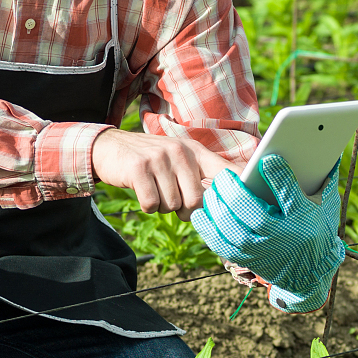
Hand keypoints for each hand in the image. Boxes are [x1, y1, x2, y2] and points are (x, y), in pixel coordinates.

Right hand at [91, 127, 238, 214]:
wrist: (109, 148)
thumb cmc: (151, 162)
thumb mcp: (179, 161)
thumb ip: (201, 178)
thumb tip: (225, 205)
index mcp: (196, 151)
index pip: (226, 171)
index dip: (238, 189)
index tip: (248, 202)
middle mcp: (180, 151)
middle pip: (196, 200)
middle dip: (184, 209)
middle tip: (173, 199)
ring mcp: (159, 158)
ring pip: (173, 205)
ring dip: (163, 206)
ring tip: (155, 189)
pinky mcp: (139, 168)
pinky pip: (152, 204)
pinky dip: (147, 206)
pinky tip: (142, 191)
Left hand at [191, 153, 345, 312]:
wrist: (310, 272)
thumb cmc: (316, 229)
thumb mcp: (325, 205)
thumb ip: (322, 179)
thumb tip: (325, 151)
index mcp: (303, 219)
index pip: (290, 195)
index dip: (278, 176)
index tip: (267, 159)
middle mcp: (281, 237)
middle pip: (252, 213)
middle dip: (234, 191)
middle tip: (225, 176)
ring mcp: (260, 250)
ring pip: (231, 228)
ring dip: (217, 207)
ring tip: (213, 190)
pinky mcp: (246, 259)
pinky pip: (220, 243)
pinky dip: (207, 227)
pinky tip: (202, 212)